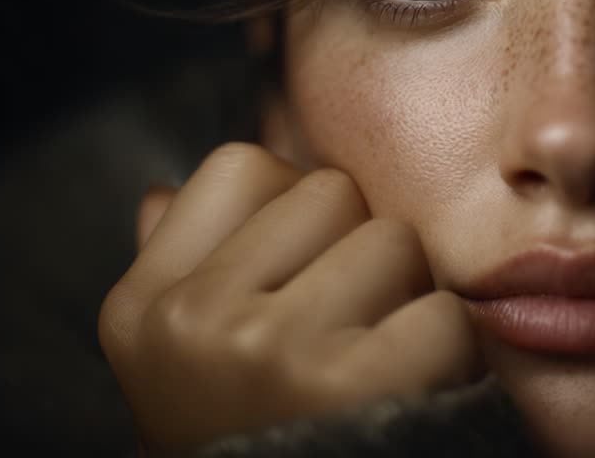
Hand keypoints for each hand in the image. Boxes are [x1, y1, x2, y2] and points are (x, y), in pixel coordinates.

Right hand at [99, 143, 482, 454]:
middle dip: (360, 255)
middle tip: (348, 338)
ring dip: (410, 304)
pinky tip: (411, 402)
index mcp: (143, 307)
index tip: (298, 285)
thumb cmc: (259, 443)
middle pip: (332, 191)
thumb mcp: (183, 366)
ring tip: (377, 373)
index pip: (243, 165)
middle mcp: (191, 322)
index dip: (298, 214)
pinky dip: (451, 360)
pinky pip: (443, 312)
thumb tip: (162, 191)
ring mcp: (264, 350)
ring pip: (396, 242)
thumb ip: (181, 269)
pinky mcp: (348, 385)